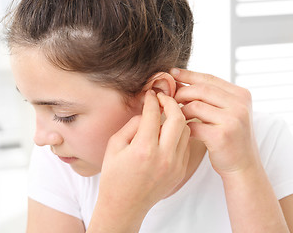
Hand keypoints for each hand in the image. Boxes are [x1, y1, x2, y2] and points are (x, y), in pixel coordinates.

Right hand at [97, 90, 189, 221]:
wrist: (125, 205)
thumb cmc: (115, 176)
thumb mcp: (114, 146)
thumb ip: (131, 125)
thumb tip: (146, 113)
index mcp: (143, 149)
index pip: (153, 114)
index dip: (152, 99)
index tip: (150, 94)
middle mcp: (163, 156)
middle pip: (178, 118)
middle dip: (171, 102)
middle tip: (163, 98)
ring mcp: (175, 165)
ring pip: (185, 130)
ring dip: (177, 118)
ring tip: (167, 114)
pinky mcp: (180, 171)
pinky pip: (185, 145)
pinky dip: (179, 134)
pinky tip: (168, 133)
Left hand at [172, 68, 259, 176]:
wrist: (242, 166)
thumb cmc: (229, 138)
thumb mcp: (225, 112)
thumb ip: (209, 97)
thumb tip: (179, 81)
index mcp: (241, 95)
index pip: (209, 78)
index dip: (188, 75)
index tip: (171, 73)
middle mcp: (239, 105)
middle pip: (200, 90)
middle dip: (180, 93)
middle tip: (168, 99)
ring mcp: (232, 120)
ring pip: (195, 106)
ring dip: (180, 111)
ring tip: (176, 117)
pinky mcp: (222, 136)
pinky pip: (193, 125)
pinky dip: (184, 127)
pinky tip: (182, 131)